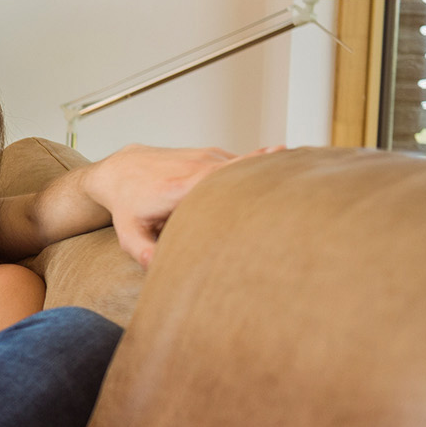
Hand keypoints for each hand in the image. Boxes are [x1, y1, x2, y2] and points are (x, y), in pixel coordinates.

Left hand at [85, 144, 282, 266]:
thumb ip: (144, 253)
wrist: (121, 169)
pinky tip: (269, 182)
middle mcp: (198, 165)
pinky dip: (253, 175)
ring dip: (264, 179)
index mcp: (180, 186)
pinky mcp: (215, 155)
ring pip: (245, 168)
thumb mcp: (128, 234)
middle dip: (271, 176)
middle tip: (304, 187)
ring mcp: (208, 156)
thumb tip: (162, 271)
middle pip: (244, 170)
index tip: (282, 174)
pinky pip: (241, 165)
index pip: (222, 176)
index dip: (251, 172)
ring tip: (291, 189)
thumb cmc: (127, 206)